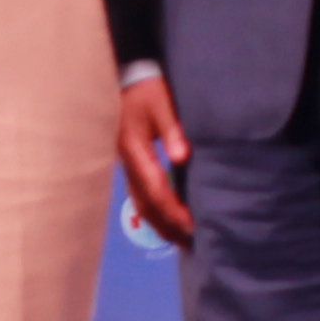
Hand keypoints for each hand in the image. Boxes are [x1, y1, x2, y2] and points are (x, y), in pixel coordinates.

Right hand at [115, 70, 193, 247]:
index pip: (155, 190)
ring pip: (141, 203)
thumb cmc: (147, 89)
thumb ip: (173, 130)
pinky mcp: (131, 163)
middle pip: (146, 204)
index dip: (174, 210)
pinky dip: (154, 212)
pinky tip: (165, 220)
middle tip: (190, 243)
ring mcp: (127, 165)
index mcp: (135, 151)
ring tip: (180, 239)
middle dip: (167, 225)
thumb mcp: (162, 104)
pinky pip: (140, 195)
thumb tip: (183, 158)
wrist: (127, 77)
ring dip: (160, 223)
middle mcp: (128, 163)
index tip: (192, 226)